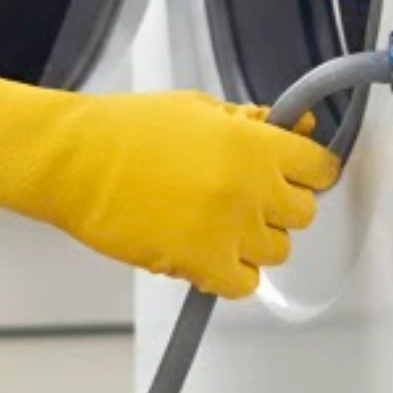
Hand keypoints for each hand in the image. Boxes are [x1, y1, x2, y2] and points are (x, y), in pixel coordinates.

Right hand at [0, 55, 339, 299]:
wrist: (73, 161)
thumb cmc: (122, 131)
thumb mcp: (196, 108)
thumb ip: (249, 122)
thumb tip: (292, 125)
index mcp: (254, 143)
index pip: (320, 167)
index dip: (308, 170)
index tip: (297, 174)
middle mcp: (251, 188)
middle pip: (304, 214)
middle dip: (279, 206)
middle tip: (248, 198)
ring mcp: (230, 230)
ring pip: (278, 251)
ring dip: (254, 241)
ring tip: (219, 225)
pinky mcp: (202, 265)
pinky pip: (244, 284)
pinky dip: (231, 274)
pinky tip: (208, 252)